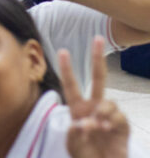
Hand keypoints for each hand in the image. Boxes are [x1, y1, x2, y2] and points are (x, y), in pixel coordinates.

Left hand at [61, 37, 128, 157]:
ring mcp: (109, 115)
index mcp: (78, 109)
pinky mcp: (122, 126)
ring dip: (102, 111)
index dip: (67, 69)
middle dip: (97, 59)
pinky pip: (118, 117)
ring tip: (97, 126)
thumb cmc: (85, 155)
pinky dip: (111, 121)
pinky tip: (105, 130)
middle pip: (98, 78)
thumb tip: (82, 122)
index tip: (62, 51)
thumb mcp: (73, 146)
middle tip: (97, 39)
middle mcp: (94, 107)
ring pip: (108, 100)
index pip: (71, 85)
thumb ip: (74, 135)